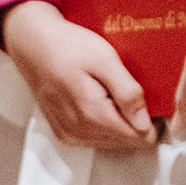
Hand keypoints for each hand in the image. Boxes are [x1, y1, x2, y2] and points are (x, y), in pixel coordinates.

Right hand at [3, 0, 156, 149]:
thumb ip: (128, 94)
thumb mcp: (106, 60)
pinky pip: (97, 138)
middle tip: (127, 88)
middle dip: (135, 119)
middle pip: (127, 141)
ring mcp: (69, 134)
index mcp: (92, 115)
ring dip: (119, 120)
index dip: (152, 120)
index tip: (152, 99)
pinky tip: (100, 98)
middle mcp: (79, 132)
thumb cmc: (68, 46)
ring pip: (113, 141)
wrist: (33, 43)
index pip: (138, 138)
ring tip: (111, 90)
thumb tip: (146, 125)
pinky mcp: (64, 132)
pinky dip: (104, 121)